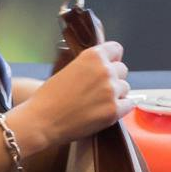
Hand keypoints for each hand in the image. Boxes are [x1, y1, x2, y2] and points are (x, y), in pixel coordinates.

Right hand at [14, 41, 130, 152]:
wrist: (42, 121)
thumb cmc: (49, 98)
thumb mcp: (68, 70)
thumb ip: (88, 66)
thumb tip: (103, 66)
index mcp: (92, 56)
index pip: (116, 49)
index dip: (112, 58)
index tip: (109, 64)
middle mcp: (105, 70)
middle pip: (122, 70)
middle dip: (113, 78)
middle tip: (98, 89)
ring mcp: (111, 91)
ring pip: (125, 88)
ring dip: (116, 94)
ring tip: (97, 102)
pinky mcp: (113, 111)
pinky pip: (128, 105)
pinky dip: (120, 108)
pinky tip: (105, 111)